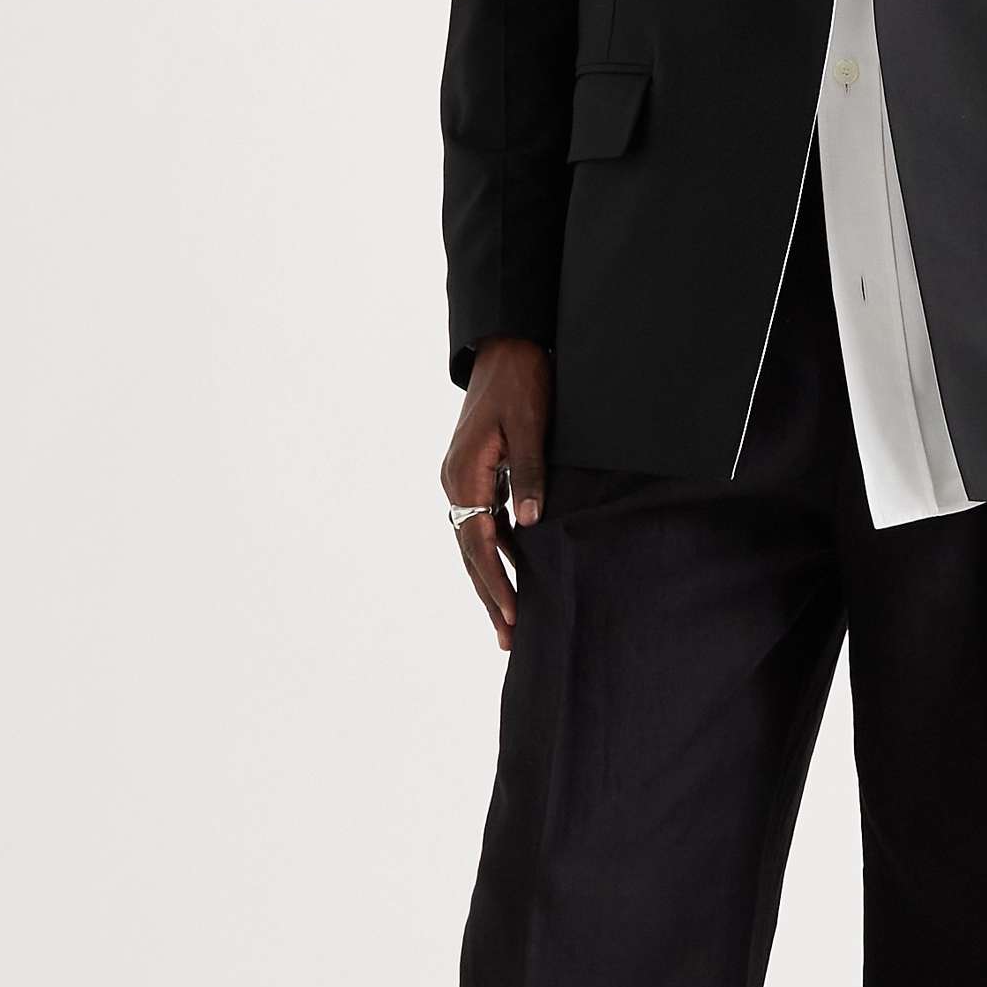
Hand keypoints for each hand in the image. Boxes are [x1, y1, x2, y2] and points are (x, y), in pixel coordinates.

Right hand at [441, 338, 552, 650]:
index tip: (512, 618)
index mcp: (464, 476)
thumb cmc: (521, 382)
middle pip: (470, 553)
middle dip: (490, 597)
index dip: (496, 585)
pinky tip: (515, 572)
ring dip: (491, 579)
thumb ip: (532, 475)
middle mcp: (455, 483)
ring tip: (509, 619)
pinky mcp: (475, 474)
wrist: (505, 346)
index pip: (479, 545)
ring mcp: (462, 480)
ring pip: (474, 541)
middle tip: (509, 640)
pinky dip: (497, 551)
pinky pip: (483, 522)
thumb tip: (532, 524)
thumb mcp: (531, 428)